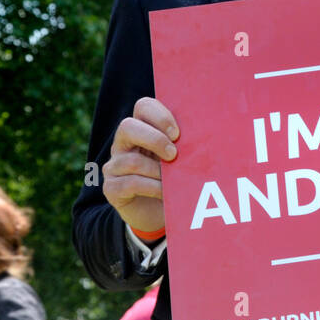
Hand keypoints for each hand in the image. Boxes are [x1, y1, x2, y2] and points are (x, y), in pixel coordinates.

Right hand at [103, 97, 178, 233]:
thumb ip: (187, 144)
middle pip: (127, 127)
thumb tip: (208, 135)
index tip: (178, 134)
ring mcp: (114, 166)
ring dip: (157, 171)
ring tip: (173, 180)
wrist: (160, 212)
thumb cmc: (174, 179)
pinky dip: (152, 188)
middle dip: (154, 139)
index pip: (143, 107)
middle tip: (174, 154)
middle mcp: (124, 144)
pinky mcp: (111, 188)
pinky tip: (164, 193)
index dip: (160, 116)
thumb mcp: (182, 159)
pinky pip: (130, 183)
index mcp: (142, 129)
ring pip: (132, 161)